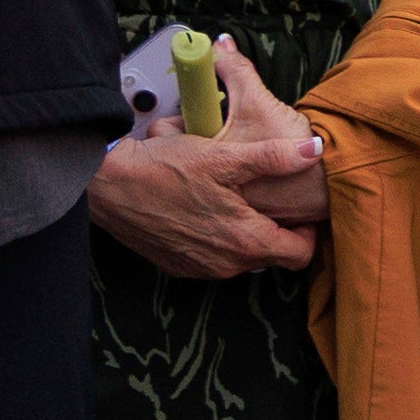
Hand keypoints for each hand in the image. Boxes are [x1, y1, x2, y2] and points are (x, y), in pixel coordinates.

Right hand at [93, 45, 325, 275]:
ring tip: (237, 202)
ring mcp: (199, 269)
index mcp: (245, 242)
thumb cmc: (162, 169)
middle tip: (269, 202)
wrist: (105, 184)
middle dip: (278, 232)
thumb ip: (274, 157)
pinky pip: (212, 259)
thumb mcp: (223, 157)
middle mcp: (225, 265)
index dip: (308, 232)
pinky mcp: (177, 266)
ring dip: (246, 234)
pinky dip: (217, 240)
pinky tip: (206, 211)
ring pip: (242, 258)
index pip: (301, 254)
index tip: (299, 211)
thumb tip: (314, 150)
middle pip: (273, 256)